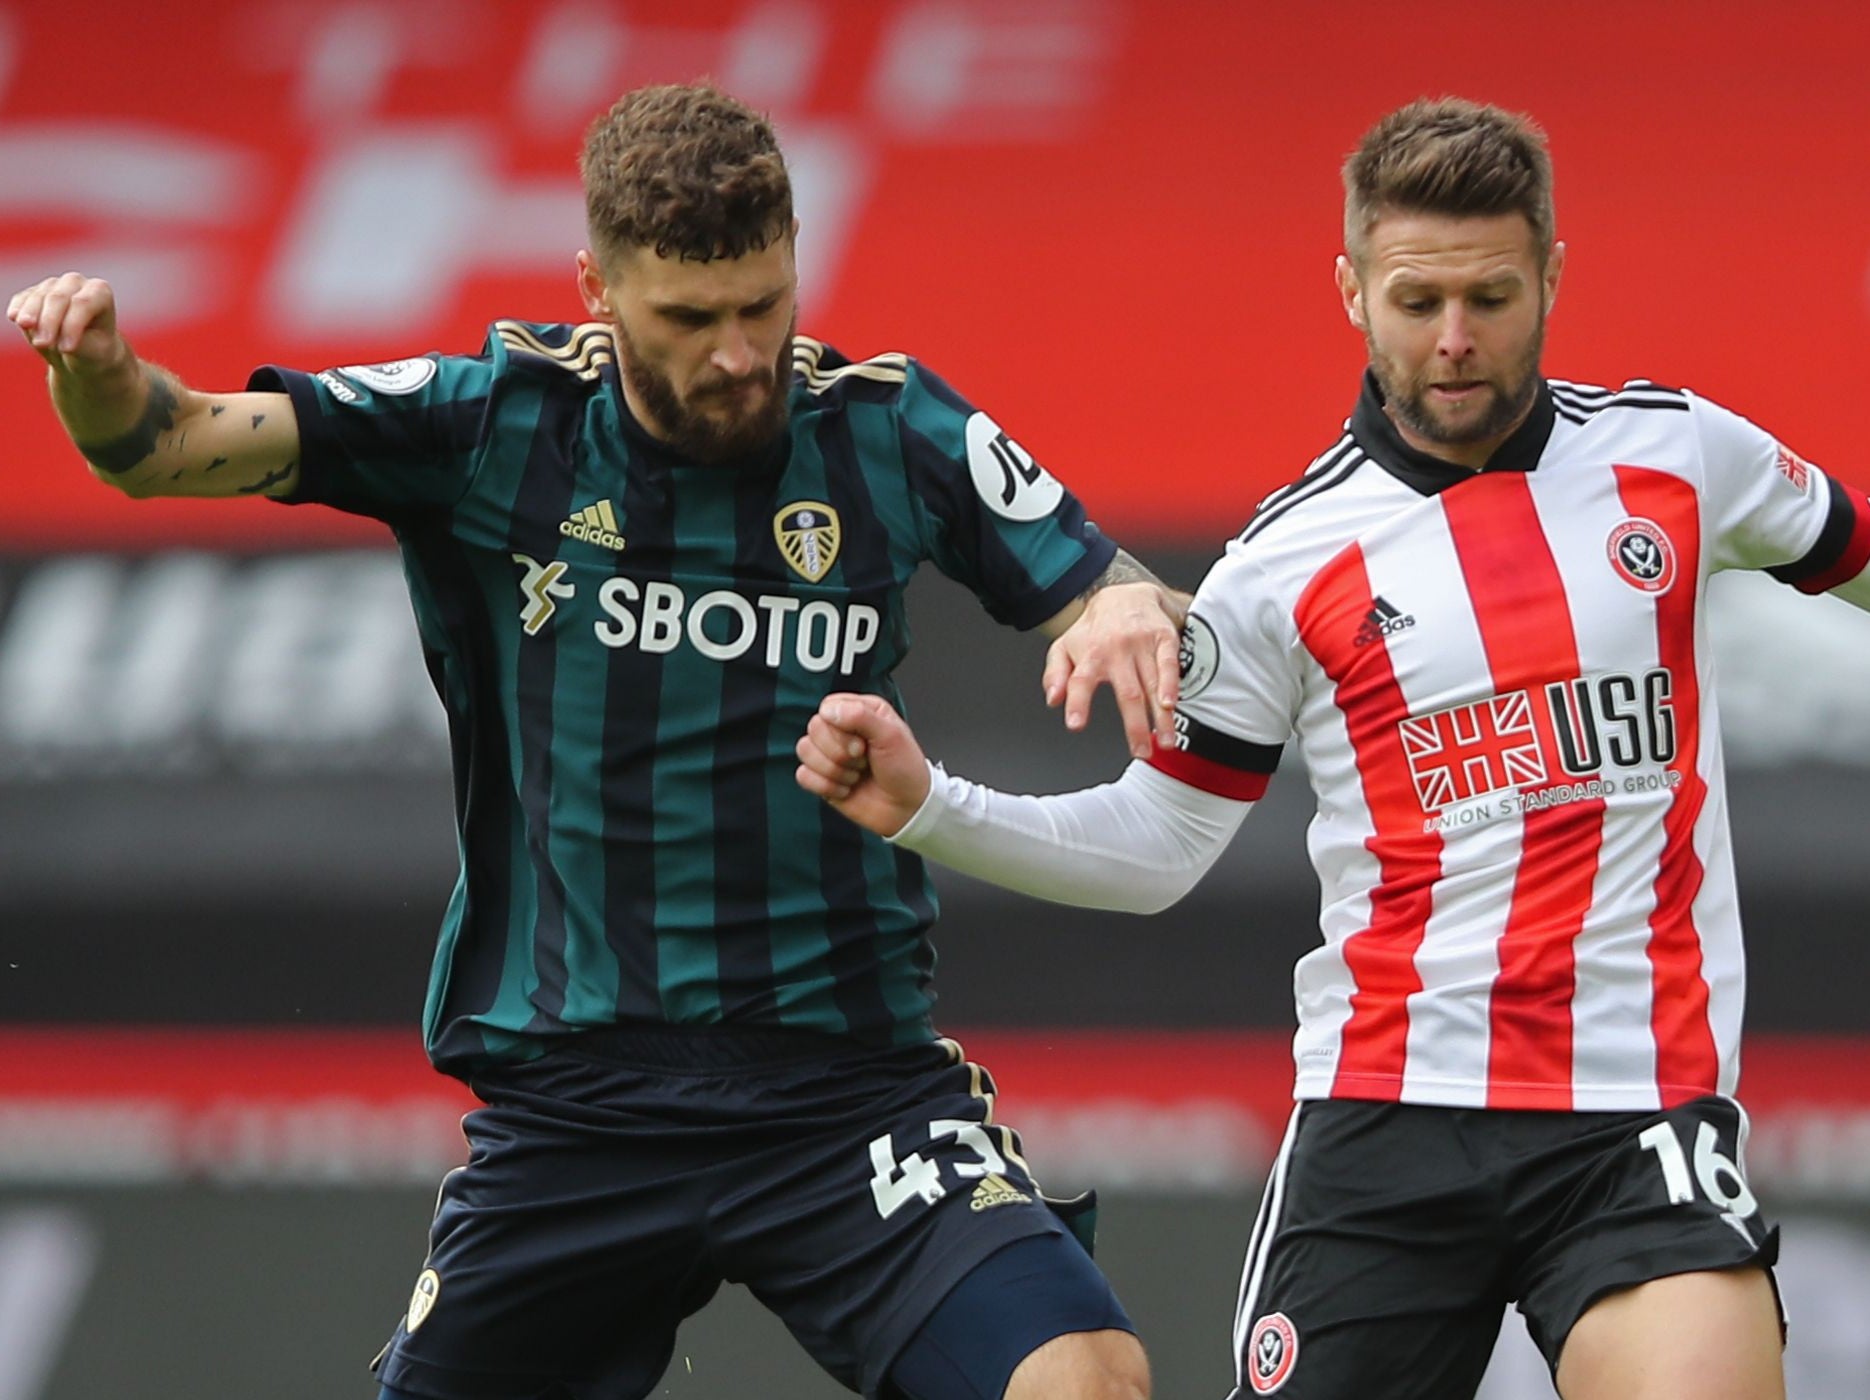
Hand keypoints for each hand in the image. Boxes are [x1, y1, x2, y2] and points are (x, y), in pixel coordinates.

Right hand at [8, 273, 129, 375]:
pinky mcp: (33, 293)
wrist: (83, 352)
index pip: (83, 304)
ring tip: (30, 335)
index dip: (72, 325)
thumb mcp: (94, 350)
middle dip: (49, 321)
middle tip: (43, 344)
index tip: (66, 349)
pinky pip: (23, 299)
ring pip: (38, 297)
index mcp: (100, 292)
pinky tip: (14, 317)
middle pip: (58, 298)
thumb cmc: (94, 350)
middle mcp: (76, 282)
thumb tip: (49, 335)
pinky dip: (18, 308)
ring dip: (31, 316)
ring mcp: (53, 285)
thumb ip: (77, 341)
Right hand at [794, 693, 932, 836]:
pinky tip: (846, 789)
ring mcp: (829, 754)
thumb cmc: (906, 769)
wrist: (907, 808)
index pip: (828, 707)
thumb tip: (828, 711)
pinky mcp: (822, 777)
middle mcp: (841, 730)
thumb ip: (861, 716)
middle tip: (863, 761)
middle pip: (814, 729)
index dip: (839, 728)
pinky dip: (826, 786)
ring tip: (856, 775)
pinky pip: (803, 775)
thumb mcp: (892, 735)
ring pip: (804, 751)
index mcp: (859, 711)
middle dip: (839, 753)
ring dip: (834, 770)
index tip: (862, 745)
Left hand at [1043, 581, 1182, 758]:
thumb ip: (1055, 674)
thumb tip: (1053, 700)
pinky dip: (1171, 684)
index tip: (1076, 724)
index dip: (1077, 702)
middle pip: (1127, 691)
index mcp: (1089, 654)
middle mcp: (1115, 649)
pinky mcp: (1164, 638)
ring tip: (1165, 741)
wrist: (1126, 595)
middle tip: (1140, 751)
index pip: (1080, 680)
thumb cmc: (1094, 630)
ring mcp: (1141, 644)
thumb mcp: (1065, 647)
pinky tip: (1172, 705)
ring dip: (1160, 716)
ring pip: (1152, 684)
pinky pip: (1169, 664)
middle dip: (1135, 725)